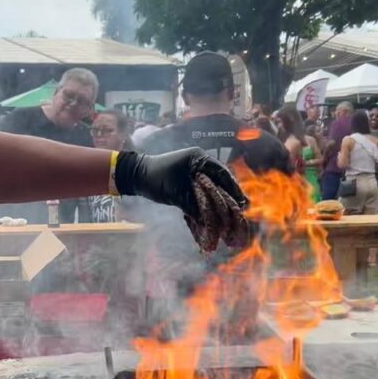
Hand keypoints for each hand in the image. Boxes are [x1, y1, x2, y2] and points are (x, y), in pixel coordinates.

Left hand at [113, 147, 246, 218]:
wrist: (135, 176)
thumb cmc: (154, 179)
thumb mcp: (175, 193)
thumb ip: (193, 205)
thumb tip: (210, 220)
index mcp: (198, 158)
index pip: (222, 173)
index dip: (233, 188)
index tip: (242, 201)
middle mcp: (199, 163)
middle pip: (220, 181)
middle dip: (231, 196)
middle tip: (242, 209)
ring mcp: (194, 172)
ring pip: (213, 187)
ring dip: (222, 200)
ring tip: (234, 212)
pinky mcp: (188, 182)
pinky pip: (203, 192)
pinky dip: (210, 201)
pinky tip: (218, 212)